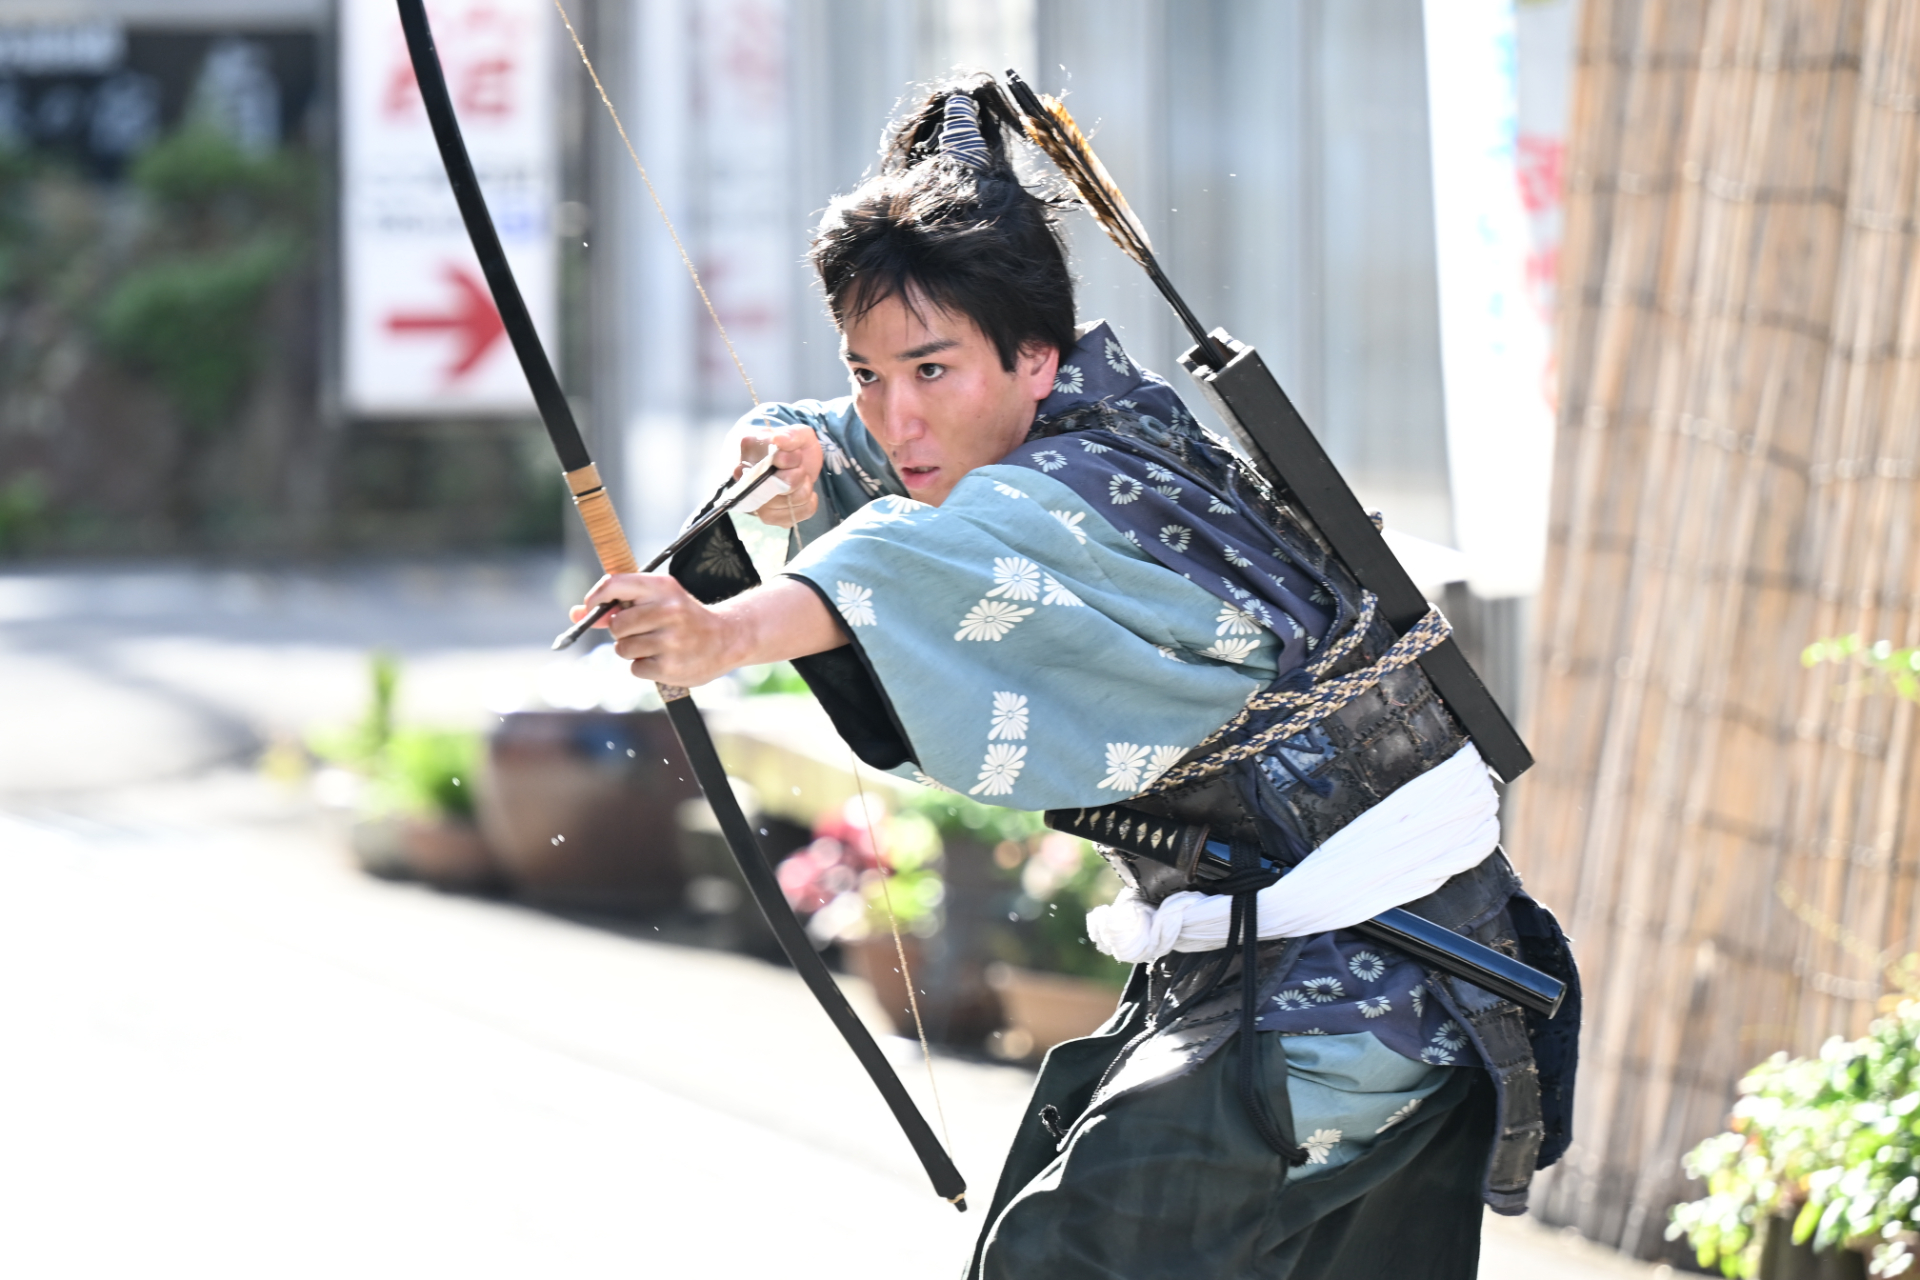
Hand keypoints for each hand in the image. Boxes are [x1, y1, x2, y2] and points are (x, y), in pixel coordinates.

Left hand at [573, 573, 743, 687]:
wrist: (728, 638)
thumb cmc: (684, 617)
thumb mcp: (658, 601)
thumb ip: (617, 606)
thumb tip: (577, 614)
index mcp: (662, 587)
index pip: (614, 584)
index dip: (596, 597)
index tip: (591, 608)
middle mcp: (668, 610)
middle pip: (617, 624)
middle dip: (621, 631)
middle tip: (640, 631)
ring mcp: (671, 640)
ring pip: (623, 648)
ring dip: (632, 650)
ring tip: (655, 646)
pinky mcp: (672, 666)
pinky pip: (636, 668)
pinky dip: (644, 667)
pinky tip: (664, 659)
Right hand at [734, 418, 821, 527]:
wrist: (793, 463)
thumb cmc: (792, 447)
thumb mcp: (799, 433)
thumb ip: (791, 435)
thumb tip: (778, 440)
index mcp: (747, 450)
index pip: (769, 463)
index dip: (789, 461)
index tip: (795, 453)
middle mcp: (743, 478)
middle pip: (782, 485)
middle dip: (799, 475)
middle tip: (798, 466)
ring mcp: (753, 501)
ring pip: (790, 503)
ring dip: (804, 489)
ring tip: (798, 478)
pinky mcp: (767, 517)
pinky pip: (795, 516)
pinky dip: (807, 504)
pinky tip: (800, 492)